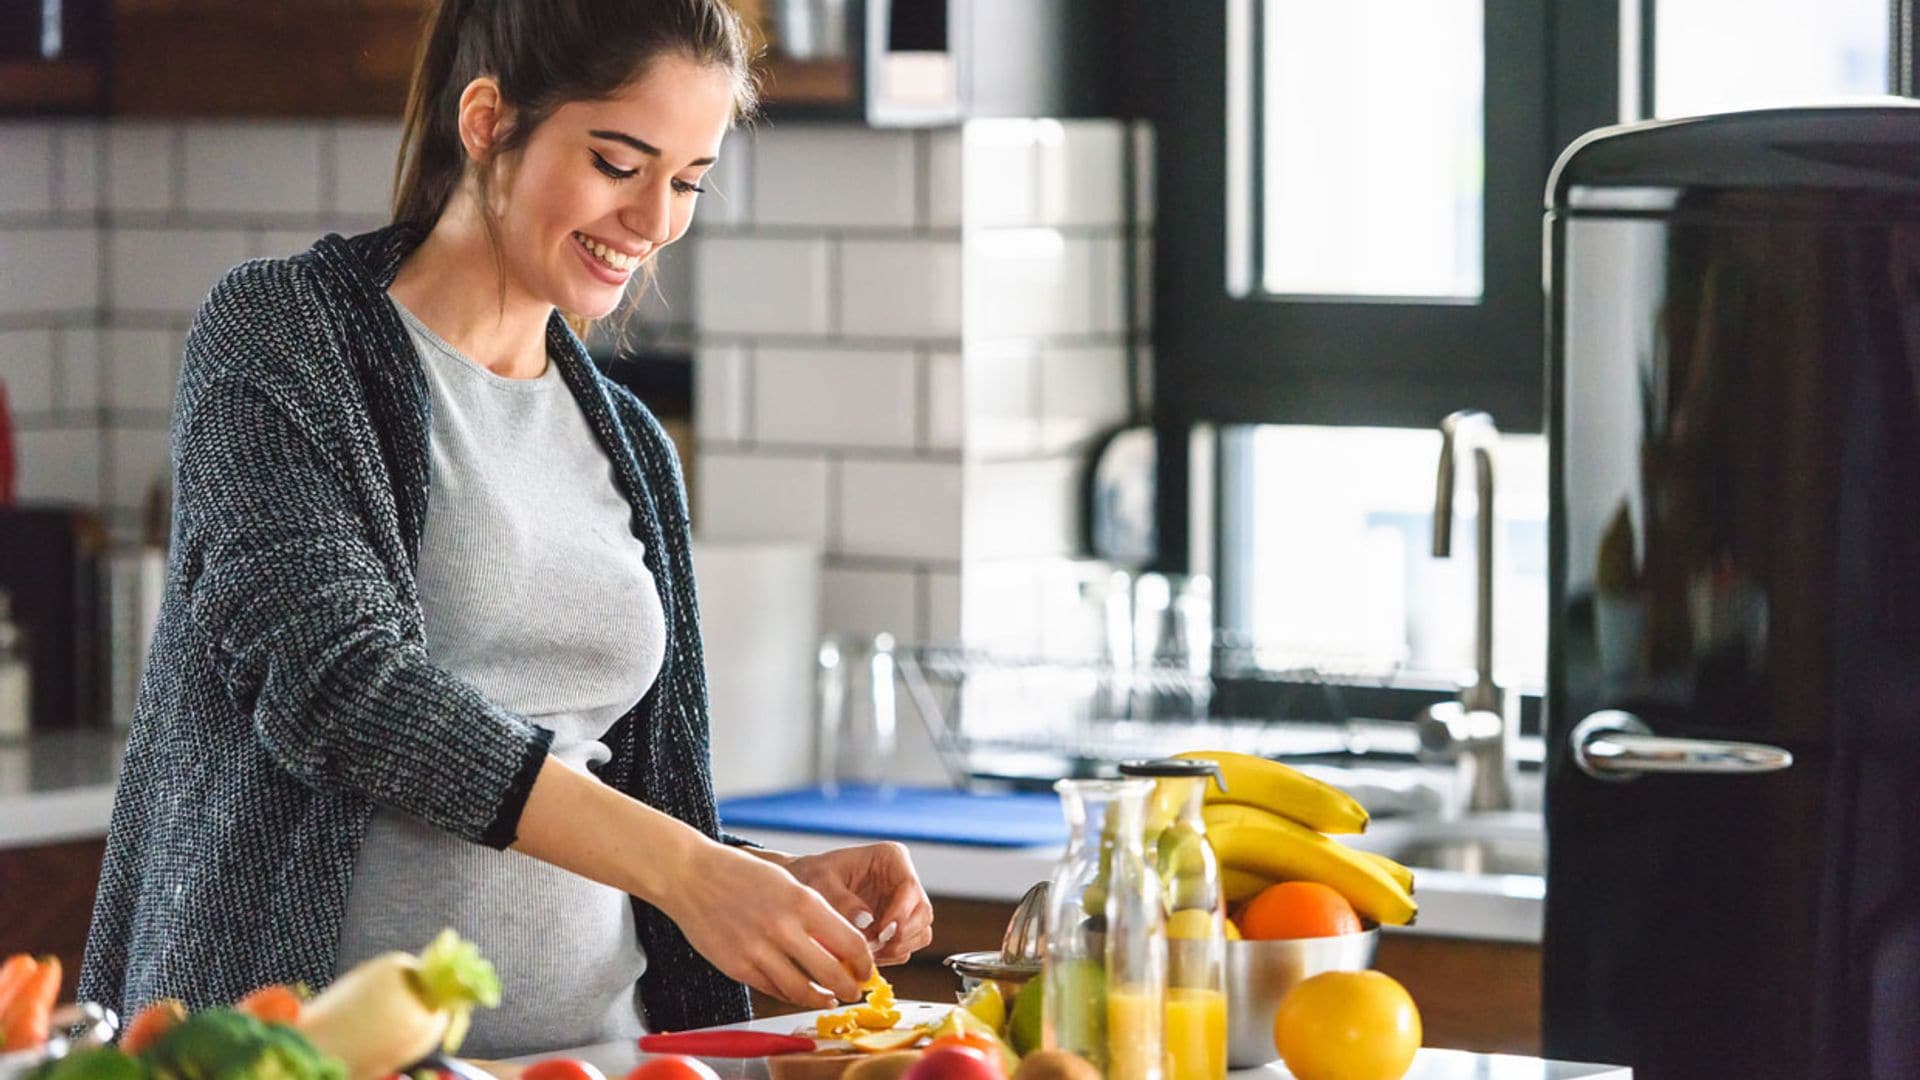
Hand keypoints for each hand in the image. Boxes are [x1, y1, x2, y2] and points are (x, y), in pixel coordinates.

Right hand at [653, 839, 871, 1008]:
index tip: (867, 969)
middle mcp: (783, 928)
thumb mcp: (789, 884)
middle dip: (849, 988)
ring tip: (828, 999)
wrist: (691, 875)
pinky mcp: (737, 967)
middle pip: (832, 974)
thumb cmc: (741, 875)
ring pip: (802, 991)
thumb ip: (815, 915)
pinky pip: (773, 990)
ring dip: (820, 999)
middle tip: (854, 991)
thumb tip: (843, 948)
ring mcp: (758, 951)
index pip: (851, 944)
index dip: (865, 964)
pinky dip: (789, 995)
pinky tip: (797, 992)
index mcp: (803, 902)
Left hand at [784, 842, 933, 965]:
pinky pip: (906, 947)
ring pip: (920, 933)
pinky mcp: (897, 926)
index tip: (881, 932)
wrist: (801, 888)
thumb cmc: (810, 876)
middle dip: (900, 936)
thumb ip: (841, 901)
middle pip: (922, 913)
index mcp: (891, 858)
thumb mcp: (820, 883)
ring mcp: (903, 905)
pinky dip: (890, 955)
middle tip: (872, 948)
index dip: (901, 913)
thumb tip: (865, 922)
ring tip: (866, 952)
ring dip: (897, 948)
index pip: (910, 886)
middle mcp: (903, 880)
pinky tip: (866, 954)